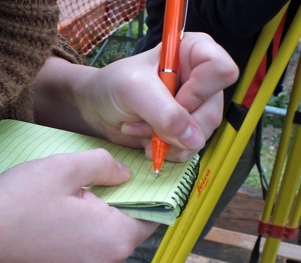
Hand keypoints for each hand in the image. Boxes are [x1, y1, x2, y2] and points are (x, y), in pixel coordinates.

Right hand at [0, 149, 157, 262]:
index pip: (150, 213)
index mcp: (114, 240)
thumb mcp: (61, 168)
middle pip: (128, 227)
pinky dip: (84, 236)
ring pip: (108, 240)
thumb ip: (104, 164)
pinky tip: (57, 223)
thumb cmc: (16, 205)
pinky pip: (92, 253)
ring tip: (64, 205)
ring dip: (95, 220)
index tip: (121, 178)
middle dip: (111, 205)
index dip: (139, 192)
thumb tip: (125, 174)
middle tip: (80, 188)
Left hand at [74, 32, 238, 160]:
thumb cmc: (113, 86)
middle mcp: (200, 80)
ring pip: (201, 135)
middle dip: (176, 125)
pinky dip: (167, 151)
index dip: (199, 91)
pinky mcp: (185, 130)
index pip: (221, 70)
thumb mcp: (134, 91)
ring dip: (167, 141)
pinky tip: (147, 143)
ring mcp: (195, 107)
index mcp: (193, 53)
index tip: (173, 98)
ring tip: (139, 130)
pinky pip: (189, 149)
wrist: (98, 109)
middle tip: (146, 121)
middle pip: (213, 111)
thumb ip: (164, 112)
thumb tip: (195, 139)